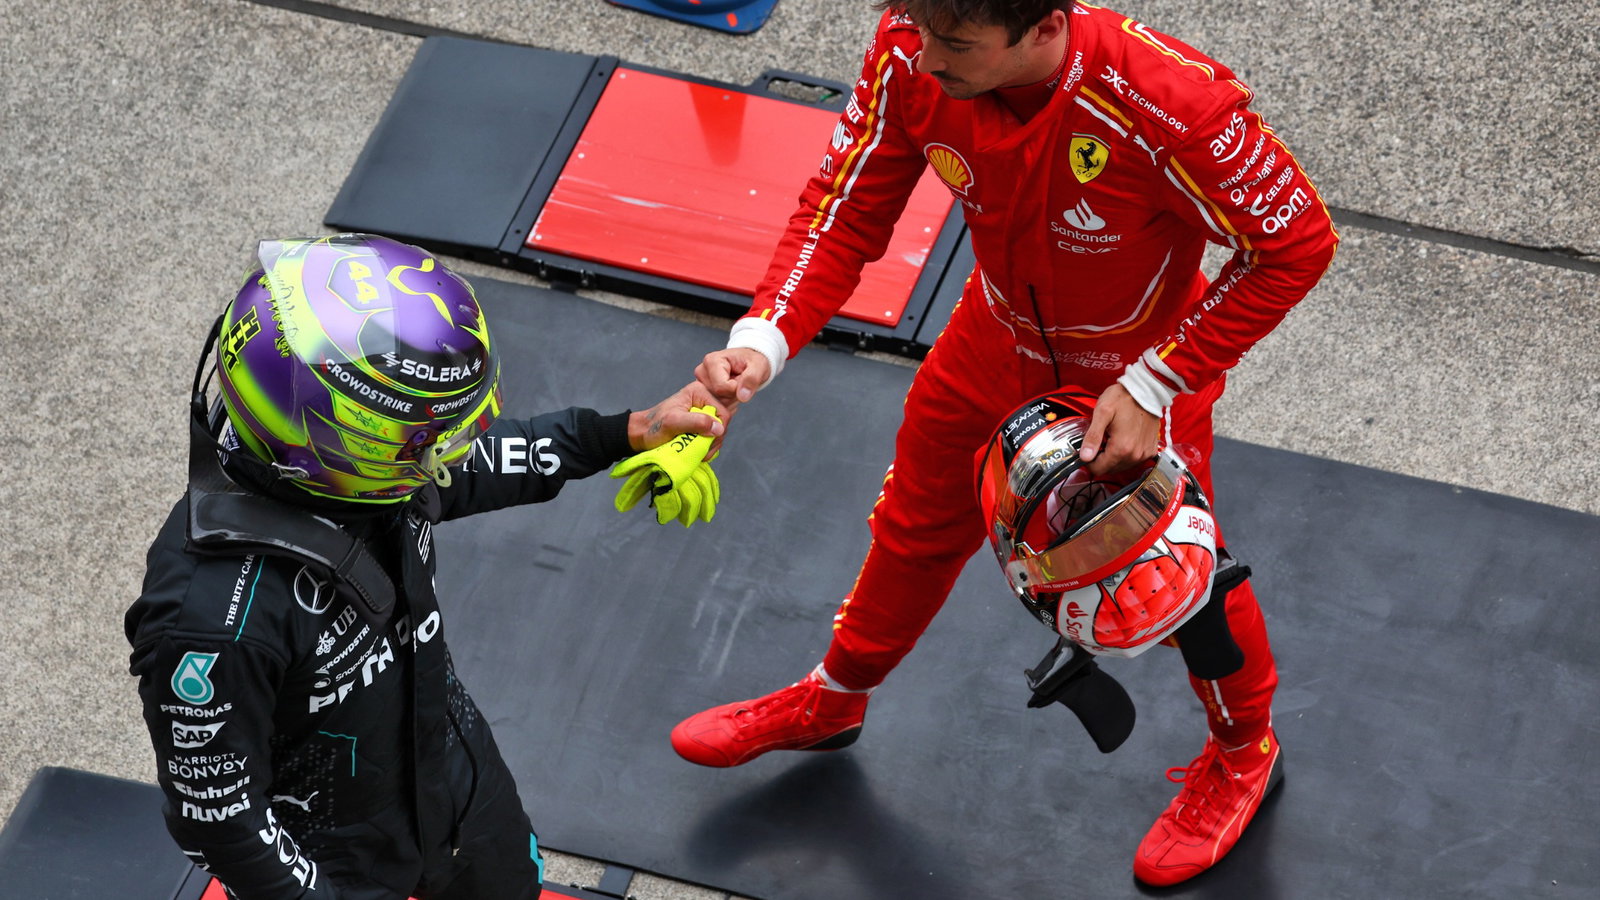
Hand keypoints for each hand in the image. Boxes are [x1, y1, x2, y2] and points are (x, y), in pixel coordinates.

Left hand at [612, 406, 721, 527]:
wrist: (642, 435)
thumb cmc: (653, 427)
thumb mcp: (673, 423)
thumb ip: (696, 422)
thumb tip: (718, 428)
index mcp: (699, 392)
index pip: (722, 412)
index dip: (718, 429)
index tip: (706, 442)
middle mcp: (703, 400)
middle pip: (722, 423)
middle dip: (714, 440)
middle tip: (701, 451)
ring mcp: (702, 413)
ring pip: (718, 432)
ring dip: (710, 446)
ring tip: (697, 453)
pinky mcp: (700, 425)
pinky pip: (712, 437)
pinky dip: (707, 448)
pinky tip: (698, 452)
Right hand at [695, 347, 769, 408]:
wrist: (748, 364)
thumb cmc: (752, 362)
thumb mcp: (759, 366)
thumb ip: (752, 378)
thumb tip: (742, 395)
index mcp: (711, 361)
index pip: (721, 387)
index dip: (736, 389)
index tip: (742, 379)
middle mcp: (702, 371)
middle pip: (717, 397)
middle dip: (733, 394)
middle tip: (740, 383)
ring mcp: (701, 383)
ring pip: (717, 404)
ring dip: (731, 399)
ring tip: (736, 386)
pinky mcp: (704, 392)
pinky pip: (716, 407)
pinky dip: (727, 404)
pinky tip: (731, 393)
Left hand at [1078, 383, 1160, 476]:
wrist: (1146, 390)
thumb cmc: (1124, 398)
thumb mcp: (1102, 413)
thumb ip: (1092, 437)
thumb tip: (1084, 457)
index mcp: (1121, 448)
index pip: (1099, 469)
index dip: (1089, 461)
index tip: (1088, 449)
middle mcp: (1135, 455)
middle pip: (1110, 469)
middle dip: (1101, 458)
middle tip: (1100, 440)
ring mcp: (1144, 453)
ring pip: (1121, 466)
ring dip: (1113, 457)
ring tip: (1112, 437)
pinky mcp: (1150, 449)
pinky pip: (1134, 460)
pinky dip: (1126, 454)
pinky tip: (1124, 439)